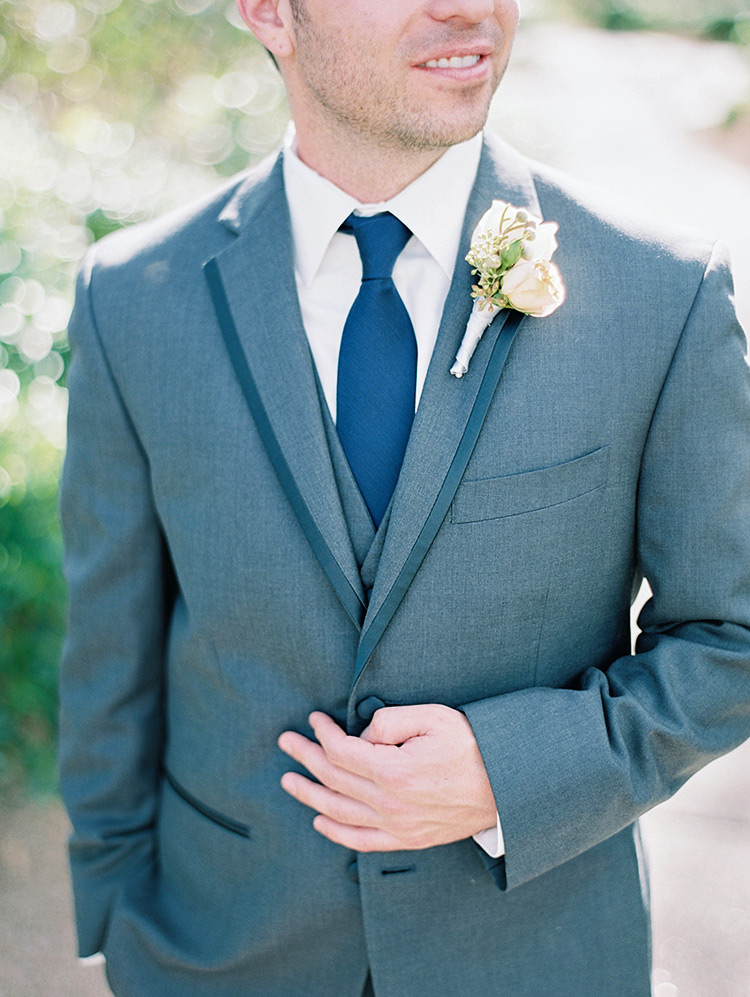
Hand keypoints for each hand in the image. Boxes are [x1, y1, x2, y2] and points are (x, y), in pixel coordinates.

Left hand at [278, 705, 496, 851]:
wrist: (507, 786)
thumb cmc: (472, 746)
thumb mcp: (433, 718)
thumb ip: (390, 721)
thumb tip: (361, 735)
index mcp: (393, 771)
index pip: (342, 751)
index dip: (322, 733)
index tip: (313, 719)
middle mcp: (390, 803)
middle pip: (334, 779)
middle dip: (305, 758)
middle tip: (286, 742)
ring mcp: (398, 826)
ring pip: (340, 811)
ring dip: (310, 794)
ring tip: (289, 781)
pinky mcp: (408, 839)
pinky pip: (362, 840)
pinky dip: (336, 832)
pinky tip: (320, 821)